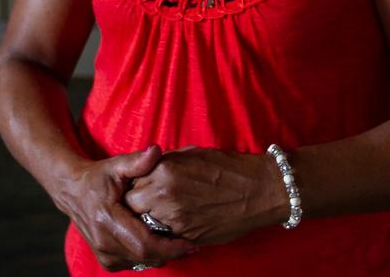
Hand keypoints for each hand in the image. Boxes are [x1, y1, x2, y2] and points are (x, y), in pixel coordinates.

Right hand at [53, 146, 195, 271]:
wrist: (72, 191)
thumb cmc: (97, 177)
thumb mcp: (116, 165)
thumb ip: (137, 161)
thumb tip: (156, 151)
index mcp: (107, 220)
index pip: (144, 244)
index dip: (170, 247)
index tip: (190, 242)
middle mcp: (103, 242)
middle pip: (146, 257)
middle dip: (170, 252)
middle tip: (189, 242)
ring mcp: (104, 254)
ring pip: (142, 263)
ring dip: (161, 255)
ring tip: (176, 241)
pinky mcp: (106, 261)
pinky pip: (134, 264)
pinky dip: (148, 256)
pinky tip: (156, 242)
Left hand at [124, 147, 286, 245]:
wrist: (259, 190)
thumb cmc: (227, 168)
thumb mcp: (191, 154)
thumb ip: (163, 162)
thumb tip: (146, 167)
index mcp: (164, 170)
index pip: (131, 183)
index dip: (136, 185)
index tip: (142, 185)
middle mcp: (165, 194)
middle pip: (133, 205)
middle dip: (138, 203)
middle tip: (150, 201)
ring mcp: (176, 218)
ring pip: (146, 223)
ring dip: (151, 218)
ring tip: (165, 211)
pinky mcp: (189, 235)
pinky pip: (166, 235)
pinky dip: (168, 230)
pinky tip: (180, 221)